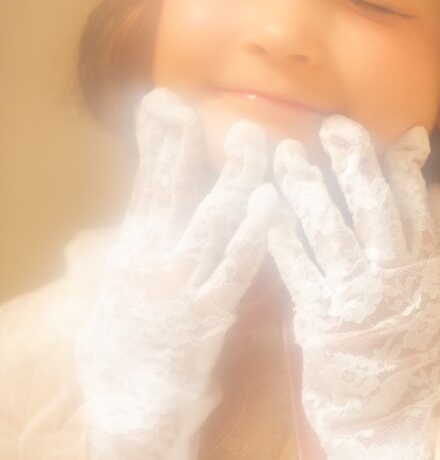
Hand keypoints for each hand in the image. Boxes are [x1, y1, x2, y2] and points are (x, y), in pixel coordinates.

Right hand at [74, 87, 280, 459]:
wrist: (133, 410)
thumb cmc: (118, 356)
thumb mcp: (103, 301)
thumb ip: (104, 264)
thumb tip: (93, 241)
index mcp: (131, 251)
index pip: (145, 184)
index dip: (156, 143)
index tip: (164, 104)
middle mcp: (156, 259)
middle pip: (173, 191)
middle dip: (186, 145)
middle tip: (207, 106)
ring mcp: (186, 284)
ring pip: (214, 219)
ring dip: (235, 176)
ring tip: (255, 139)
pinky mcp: (214, 311)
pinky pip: (239, 264)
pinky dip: (256, 231)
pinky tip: (272, 201)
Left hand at [268, 115, 439, 459]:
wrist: (400, 411)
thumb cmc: (417, 347)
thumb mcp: (438, 292)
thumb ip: (436, 240)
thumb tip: (433, 189)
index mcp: (422, 264)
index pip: (416, 203)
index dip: (406, 166)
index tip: (400, 136)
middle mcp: (390, 273)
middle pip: (372, 206)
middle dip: (352, 163)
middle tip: (333, 127)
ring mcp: (354, 294)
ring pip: (330, 230)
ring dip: (306, 189)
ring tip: (284, 155)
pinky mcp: (320, 317)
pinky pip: (297, 269)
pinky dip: (281, 236)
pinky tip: (264, 207)